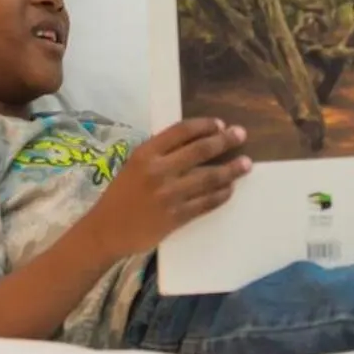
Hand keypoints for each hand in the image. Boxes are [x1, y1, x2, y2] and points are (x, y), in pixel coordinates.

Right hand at [85, 118, 250, 258]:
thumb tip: (195, 143)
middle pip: (200, 150)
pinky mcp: (176, 217)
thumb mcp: (134, 165)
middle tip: (241, 135)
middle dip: (225, 141)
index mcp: (145, 153)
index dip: (204, 125)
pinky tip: (230, 189)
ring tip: (245, 164)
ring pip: (209, 178)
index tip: (220, 124)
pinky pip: (206, 203)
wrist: (107, 230)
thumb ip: (160, 154)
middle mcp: (158, 171)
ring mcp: (169, 195)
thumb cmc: (121, 195)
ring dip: (231, 170)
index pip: (181, 131)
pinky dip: (221, 195)